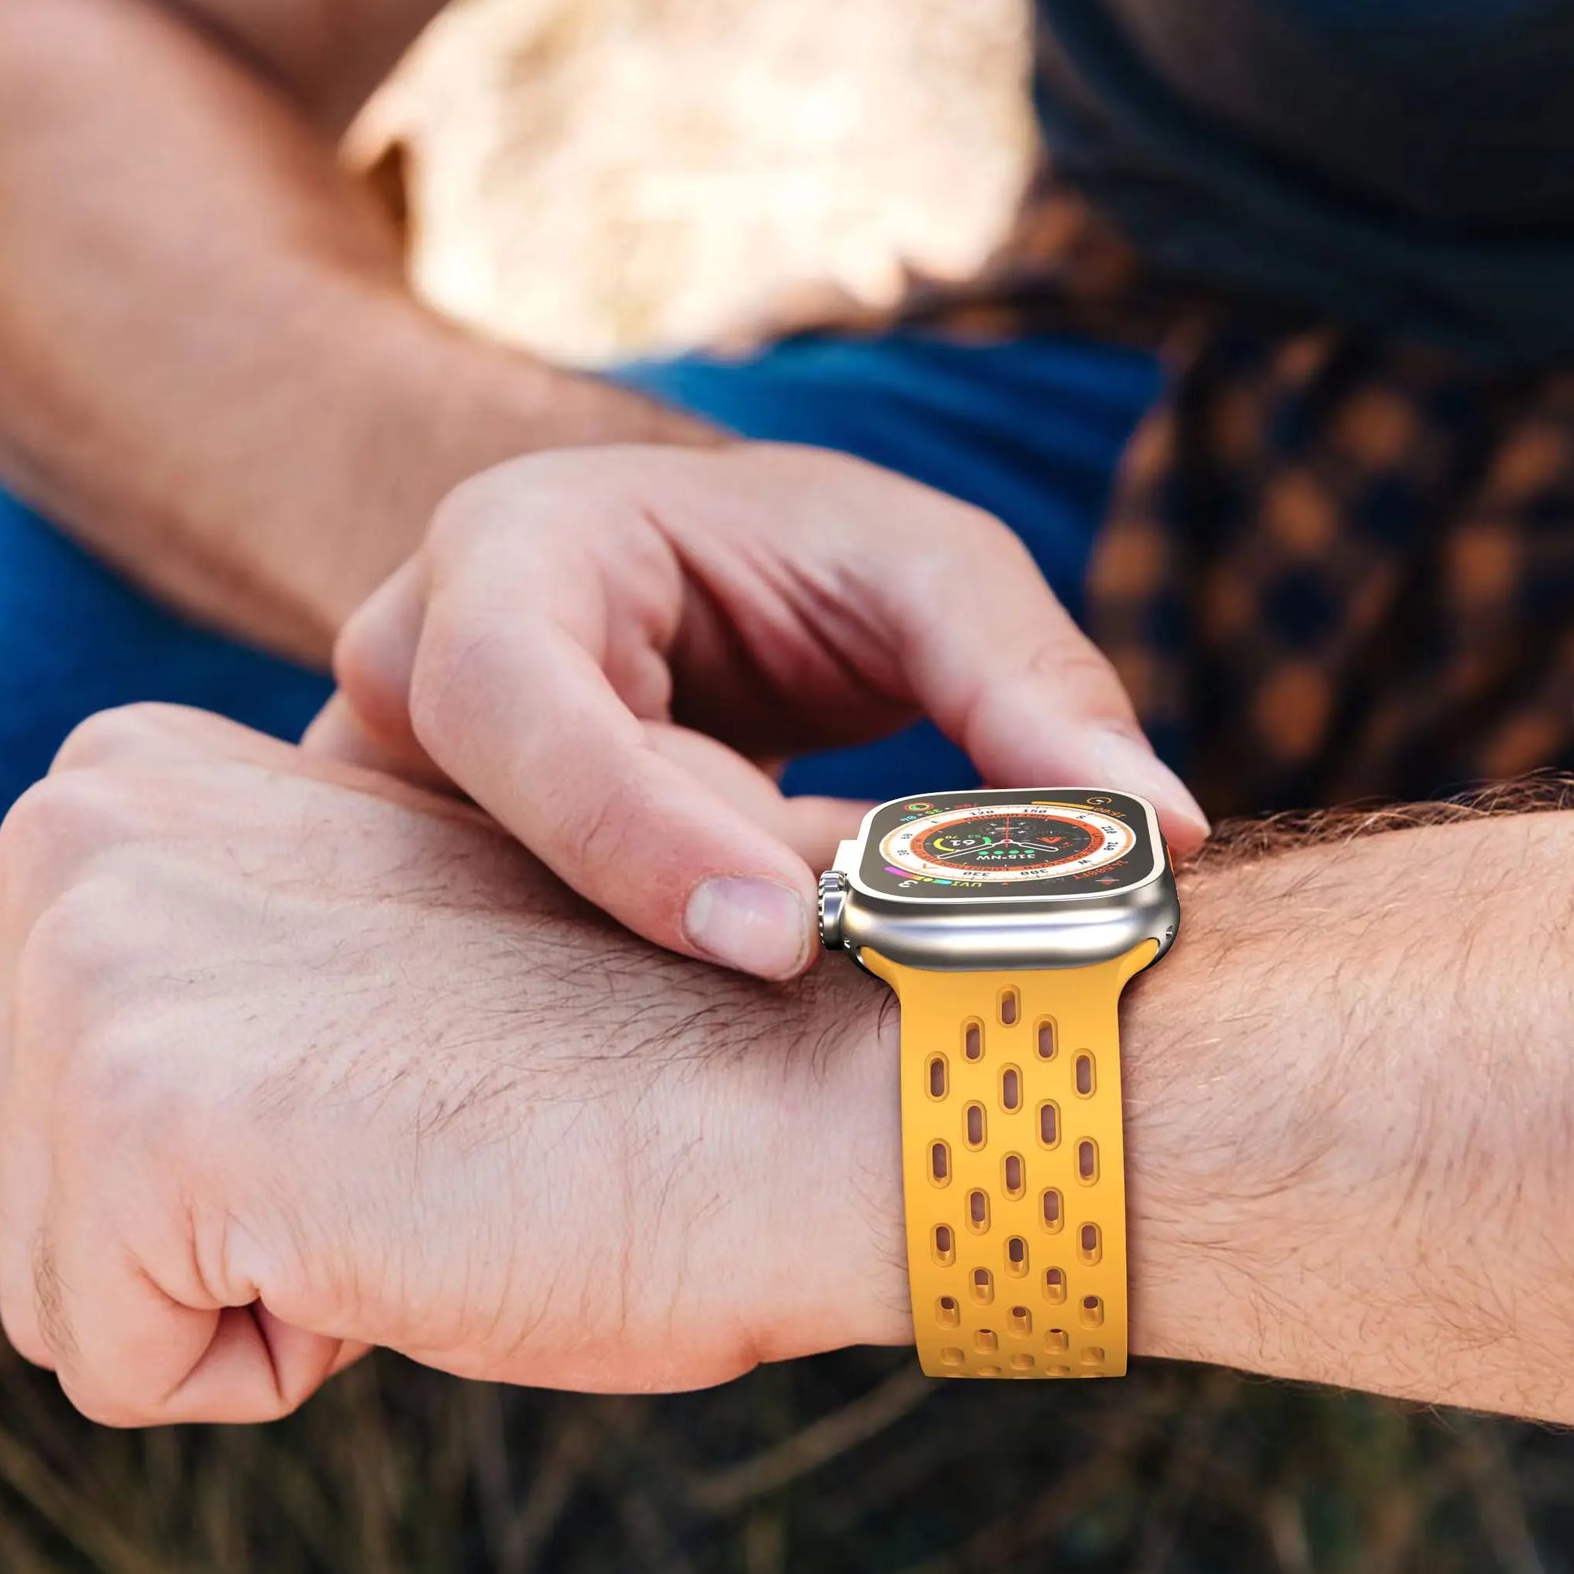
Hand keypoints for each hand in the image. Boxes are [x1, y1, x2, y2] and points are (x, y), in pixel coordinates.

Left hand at [0, 704, 908, 1425]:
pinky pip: (113, 1361)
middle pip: (14, 1176)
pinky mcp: (155, 1114)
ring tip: (413, 1167)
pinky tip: (407, 1231)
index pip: (34, 1072)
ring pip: (48, 1276)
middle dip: (206, 1220)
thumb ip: (175, 997)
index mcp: (123, 780)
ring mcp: (101, 962)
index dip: (229, 1135)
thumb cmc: (605, 1050)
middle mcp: (79, 831)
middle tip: (413, 1127)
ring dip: (240, 1288)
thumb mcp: (336, 975)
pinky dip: (272, 1359)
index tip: (397, 1071)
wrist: (795, 1084)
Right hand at [307, 443, 1206, 980]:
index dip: (631, 829)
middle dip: (662, 917)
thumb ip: (1028, 681)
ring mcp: (409, 788)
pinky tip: (730, 1023)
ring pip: (484, 923)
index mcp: (515, 549)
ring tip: (786, 1005)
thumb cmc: (803, 564)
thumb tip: (1164, 830)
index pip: (517, 700)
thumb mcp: (925, 572)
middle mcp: (419, 664)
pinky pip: (502, 970)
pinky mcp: (437, 879)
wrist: (698, 599)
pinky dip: (622, 996)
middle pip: (494, 831)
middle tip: (829, 990)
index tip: (779, 941)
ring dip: (635, 973)